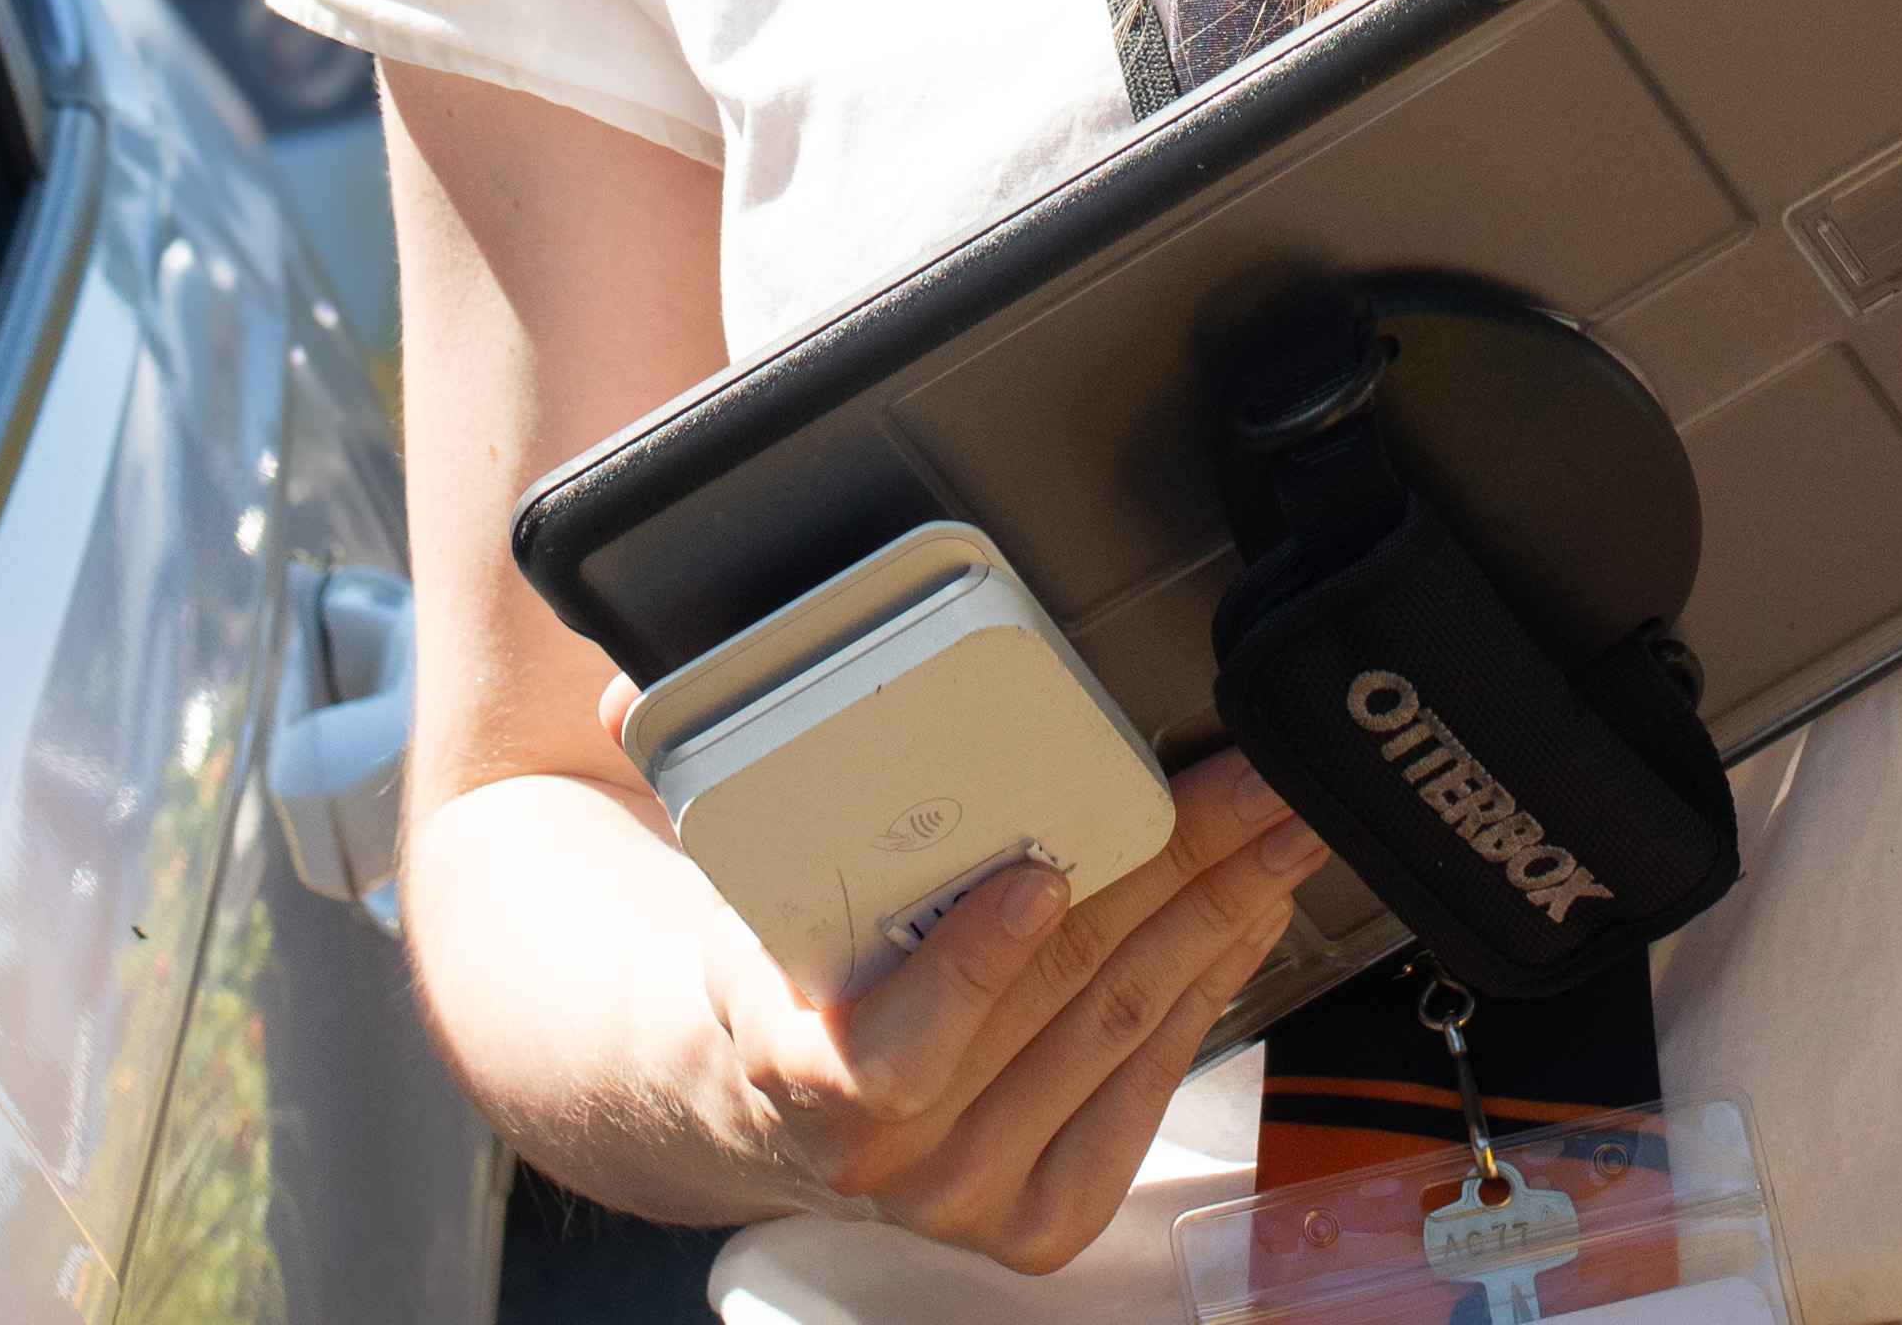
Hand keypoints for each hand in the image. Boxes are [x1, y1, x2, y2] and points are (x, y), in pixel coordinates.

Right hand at [613, 718, 1316, 1254]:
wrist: (753, 1096)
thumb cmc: (766, 958)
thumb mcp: (719, 871)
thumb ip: (681, 764)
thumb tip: (624, 689)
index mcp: (795, 1064)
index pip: (896, 1044)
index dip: (980, 960)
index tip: (1045, 872)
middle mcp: (888, 1150)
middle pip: (1058, 994)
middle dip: (1176, 870)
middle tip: (1246, 777)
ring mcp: (971, 1192)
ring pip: (1124, 1025)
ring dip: (1221, 911)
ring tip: (1277, 819)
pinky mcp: (1042, 1212)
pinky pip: (1147, 1083)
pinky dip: (1211, 986)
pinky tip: (1247, 911)